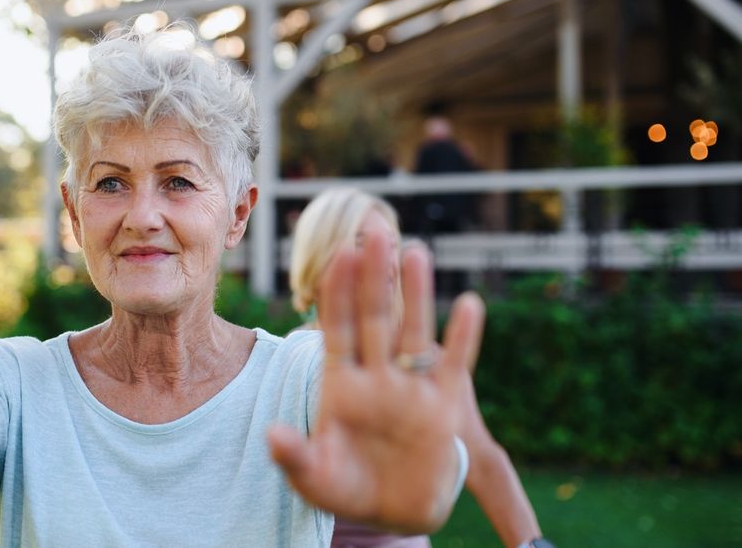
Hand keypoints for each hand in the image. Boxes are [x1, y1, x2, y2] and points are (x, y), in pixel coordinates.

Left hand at [268, 229, 484, 533]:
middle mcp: (376, 375)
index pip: (336, 329)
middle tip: (373, 229)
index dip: (336, 294)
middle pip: (374, 316)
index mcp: (340, 384)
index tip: (337, 256)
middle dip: (373, 276)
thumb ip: (295, 456)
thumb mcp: (314, 478)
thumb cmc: (347, 489)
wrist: (395, 512)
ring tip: (416, 250)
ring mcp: (410, 387)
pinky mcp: (443, 405)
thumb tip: (273, 437)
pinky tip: (468, 305)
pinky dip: (464, 338)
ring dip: (416, 292)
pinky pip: (455, 365)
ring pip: (413, 330)